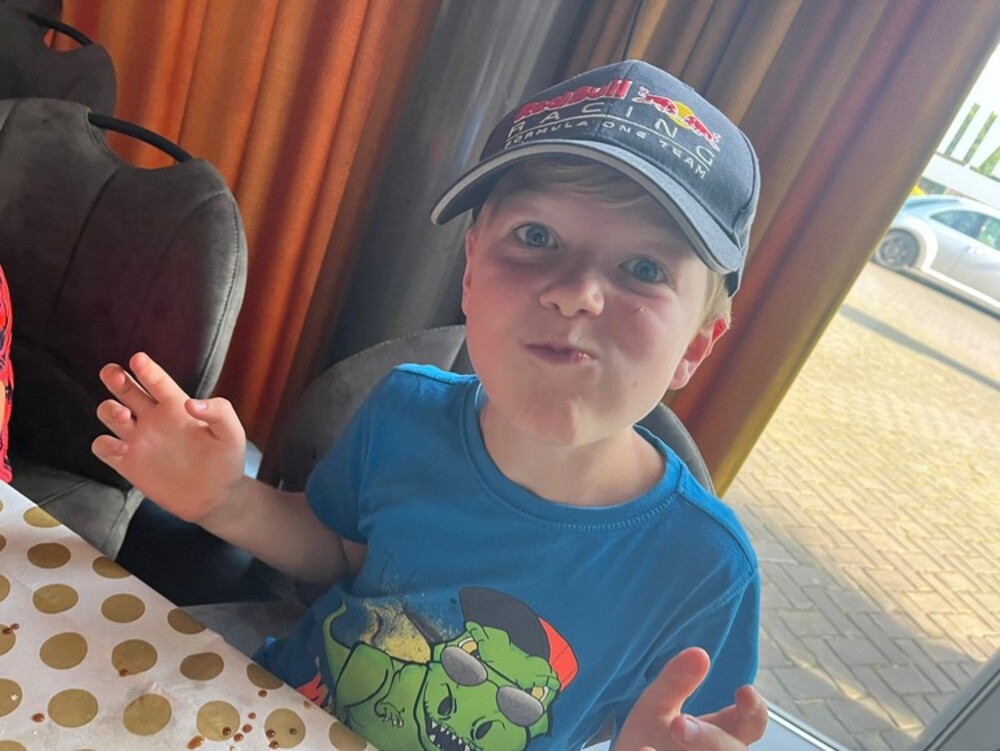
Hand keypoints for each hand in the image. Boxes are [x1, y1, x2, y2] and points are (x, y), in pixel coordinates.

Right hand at [92, 352, 245, 523]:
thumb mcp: (232, 433)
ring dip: (109, 409)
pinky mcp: (128, 463)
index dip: (146, 369)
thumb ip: (219, 411)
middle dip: (116, 378)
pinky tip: (121, 448)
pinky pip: (103, 447)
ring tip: (124, 415)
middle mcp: (153, 418)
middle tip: (113, 373)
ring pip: (110, 413)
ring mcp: (139, 440)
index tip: (138, 359)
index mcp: (176, 406)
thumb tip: (191, 403)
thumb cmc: (226, 460)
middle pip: (126, 390)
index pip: (156, 381)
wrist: (216, 497)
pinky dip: (104, 444)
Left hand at [614, 648, 766, 749]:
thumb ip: (675, 682)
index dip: (755, 709)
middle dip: (712, 739)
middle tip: (679, 725)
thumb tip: (699, 653)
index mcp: (721, 734)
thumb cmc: (648, 740)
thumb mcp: (655, 707)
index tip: (744, 690)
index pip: (751, 722)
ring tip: (647, 747)